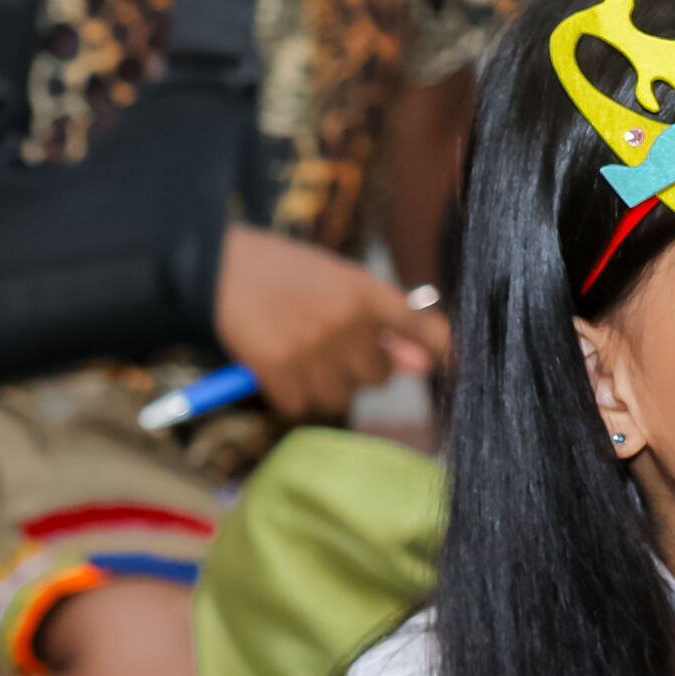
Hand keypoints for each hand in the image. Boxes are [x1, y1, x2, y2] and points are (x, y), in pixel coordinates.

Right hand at [213, 228, 443, 424]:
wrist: (221, 269)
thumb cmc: (287, 271)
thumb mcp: (340, 281)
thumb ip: (381, 321)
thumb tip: (420, 364)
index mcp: (367, 292)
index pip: (426, 330)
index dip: (442, 349)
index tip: (453, 362)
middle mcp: (346, 323)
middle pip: (379, 376)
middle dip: (361, 367)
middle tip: (333, 345)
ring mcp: (313, 351)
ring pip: (340, 396)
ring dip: (325, 384)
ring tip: (301, 354)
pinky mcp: (279, 373)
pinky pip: (301, 406)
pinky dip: (290, 394)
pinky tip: (277, 366)